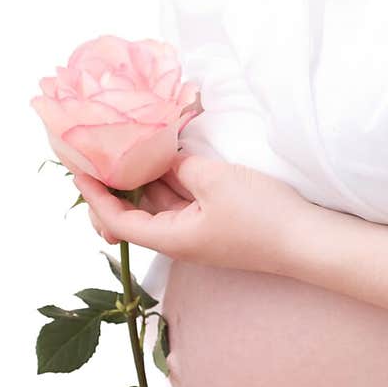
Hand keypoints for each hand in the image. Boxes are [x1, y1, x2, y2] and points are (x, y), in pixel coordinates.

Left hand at [72, 150, 305, 273]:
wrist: (307, 240)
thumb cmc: (260, 215)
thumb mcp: (215, 180)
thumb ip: (181, 167)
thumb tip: (164, 159)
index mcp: (172, 237)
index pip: (118, 220)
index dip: (95, 197)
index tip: (79, 170)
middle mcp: (180, 239)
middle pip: (136, 213)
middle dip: (115, 186)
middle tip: (100, 153)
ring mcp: (200, 231)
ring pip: (161, 203)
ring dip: (144, 178)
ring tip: (129, 146)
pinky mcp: (218, 222)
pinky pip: (183, 200)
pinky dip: (171, 179)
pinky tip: (170, 156)